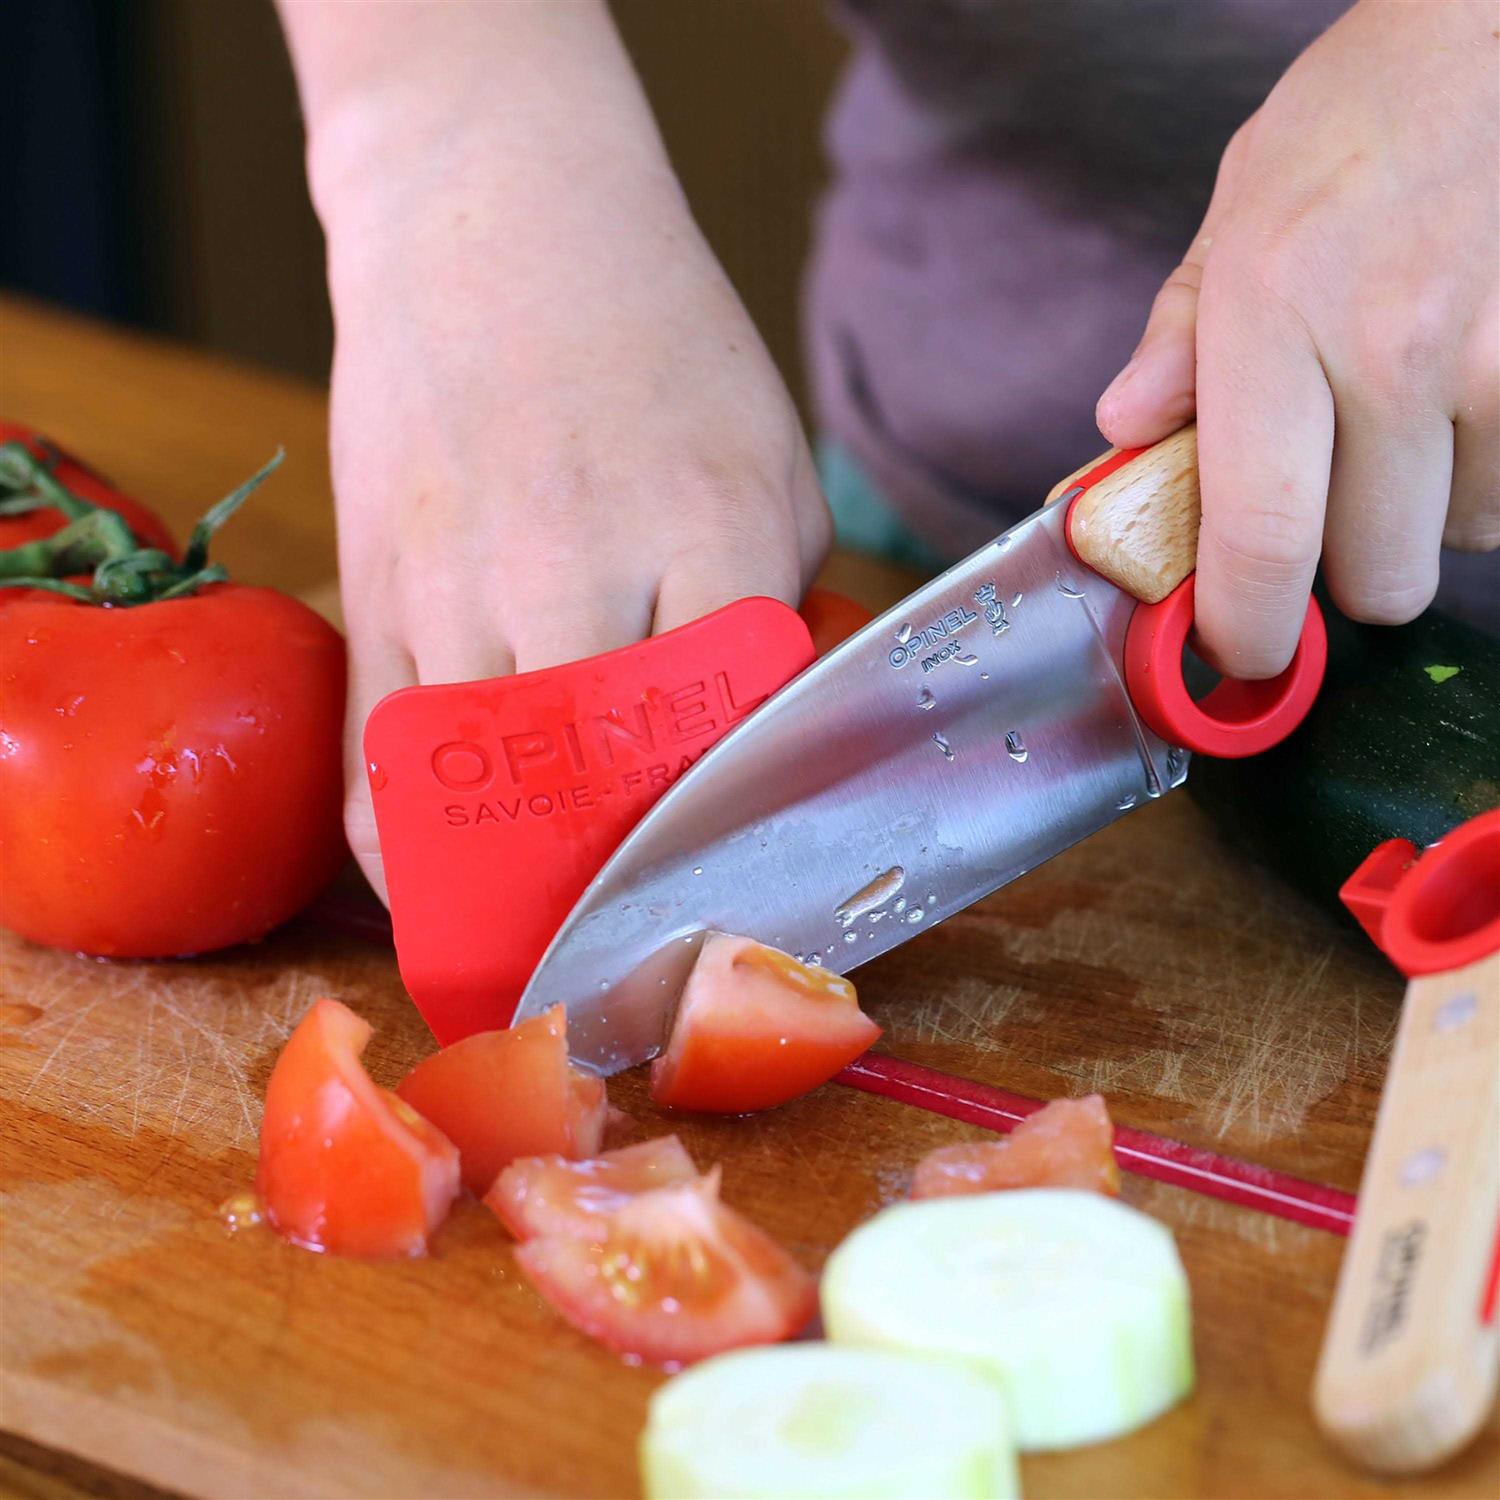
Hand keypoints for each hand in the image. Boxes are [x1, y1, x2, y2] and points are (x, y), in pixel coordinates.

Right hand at [280, 2, 828, 899]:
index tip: (738, 887)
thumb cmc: (654, 341)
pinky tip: (446, 887)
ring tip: (552, 942)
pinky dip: (410, 851)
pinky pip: (379, 762)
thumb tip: (762, 732)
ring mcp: (460, 582)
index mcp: (712, 527)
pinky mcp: (372, 589)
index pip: (732, 735)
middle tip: (648, 947)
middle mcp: (580, 565)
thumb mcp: (771, 453)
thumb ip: (779, 599)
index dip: (734, 828)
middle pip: (607, 790)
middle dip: (629, 882)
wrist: (493, 219)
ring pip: (487, 795)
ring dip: (521, 887)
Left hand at [1096, 0, 1497, 676]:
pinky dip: (1486, 482)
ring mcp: (1497, 362)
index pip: (1261, 536)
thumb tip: (1124, 438)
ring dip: (1426, 520)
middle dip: (1345, 574)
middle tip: (1327, 514)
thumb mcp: (1236, 217)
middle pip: (1378, 576)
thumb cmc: (1360, 124)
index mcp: (1275, 319)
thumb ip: (1179, 341)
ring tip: (1403, 429)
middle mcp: (1392, 352)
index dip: (1248, 627)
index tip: (1239, 654)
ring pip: (1462, 543)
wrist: (1498, 35)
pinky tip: (1462, 413)